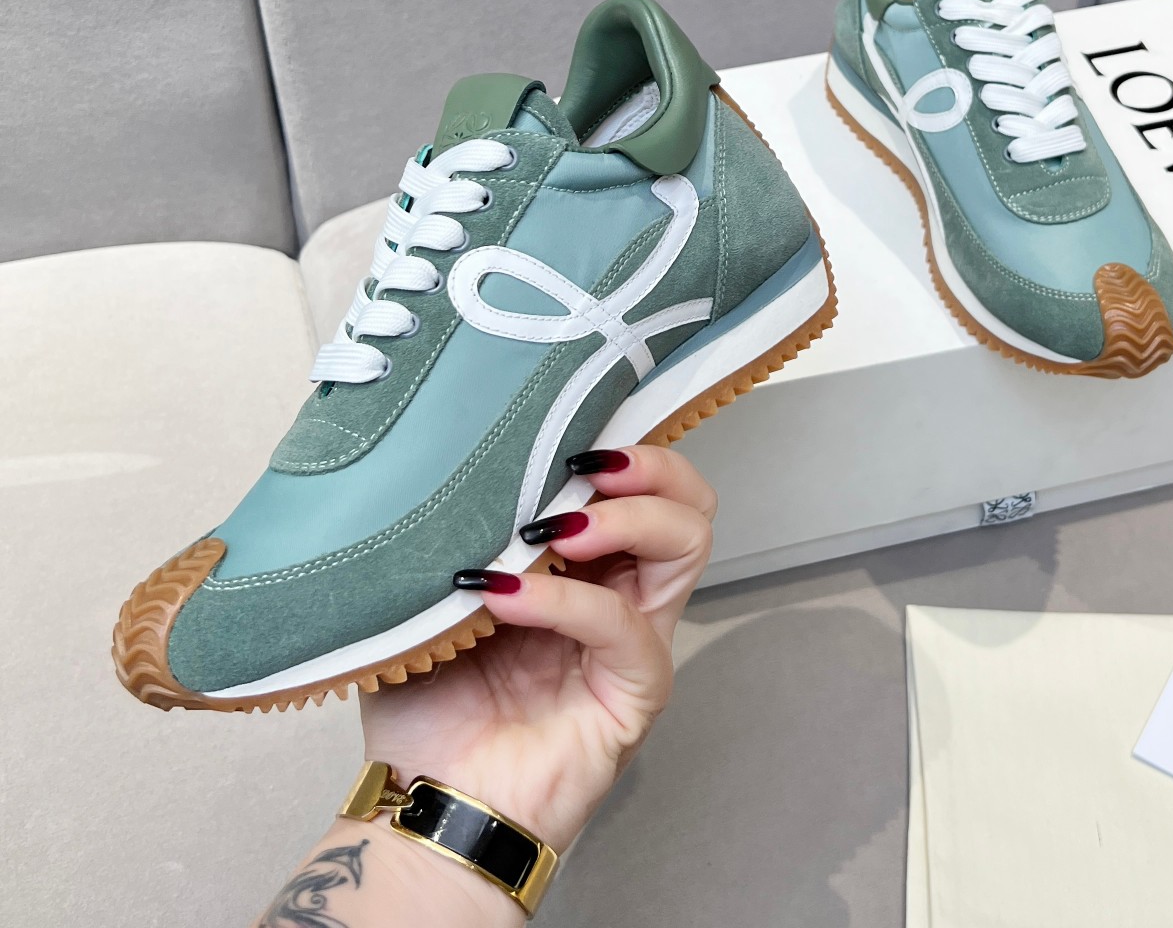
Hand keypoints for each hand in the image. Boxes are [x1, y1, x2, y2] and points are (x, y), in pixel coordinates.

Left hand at [362, 444, 715, 856]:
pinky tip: (506, 596)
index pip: (643, 481)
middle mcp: (621, 592)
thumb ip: (458, 535)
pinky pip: (622, 626)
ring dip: (626, 517)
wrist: (420, 804)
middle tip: (584, 467)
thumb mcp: (434, 596)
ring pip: (687, 543)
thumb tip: (455, 462)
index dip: (622, 444)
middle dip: (649, 467)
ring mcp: (633, 641)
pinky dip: (566, 599)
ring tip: (557, 527)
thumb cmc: (427, 704)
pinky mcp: (634, 692)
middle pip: (689, 501)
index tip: (565, 429)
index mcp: (583, 563)